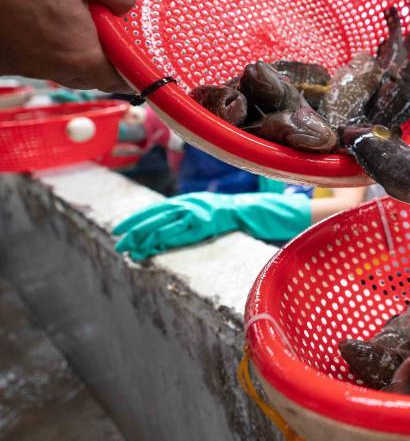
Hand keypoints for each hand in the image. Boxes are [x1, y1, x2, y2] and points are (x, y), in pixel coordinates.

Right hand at [0, 0, 135, 91]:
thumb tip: (130, 5)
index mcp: (79, 54)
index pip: (120, 79)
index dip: (134, 65)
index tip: (142, 49)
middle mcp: (52, 69)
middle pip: (92, 72)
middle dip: (105, 50)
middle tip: (109, 19)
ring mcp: (24, 66)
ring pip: (64, 63)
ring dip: (75, 41)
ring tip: (73, 5)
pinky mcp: (4, 59)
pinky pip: (36, 55)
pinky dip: (45, 37)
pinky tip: (41, 7)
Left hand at [112, 192, 310, 259]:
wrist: (250, 211)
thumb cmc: (227, 214)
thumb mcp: (203, 211)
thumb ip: (185, 217)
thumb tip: (163, 233)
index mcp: (187, 200)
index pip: (155, 210)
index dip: (135, 219)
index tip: (118, 230)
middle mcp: (188, 204)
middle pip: (155, 218)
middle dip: (134, 231)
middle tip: (118, 243)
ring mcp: (195, 214)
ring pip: (162, 226)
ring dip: (144, 239)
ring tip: (130, 250)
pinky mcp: (203, 225)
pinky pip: (178, 234)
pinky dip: (162, 241)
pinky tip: (150, 249)